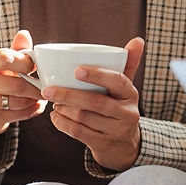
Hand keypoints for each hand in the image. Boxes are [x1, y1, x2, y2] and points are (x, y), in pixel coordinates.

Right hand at [0, 30, 46, 138]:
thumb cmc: (0, 78)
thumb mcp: (7, 62)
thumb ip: (18, 49)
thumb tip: (24, 34)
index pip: (4, 58)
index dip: (24, 63)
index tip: (33, 67)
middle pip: (15, 85)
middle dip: (35, 87)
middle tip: (46, 87)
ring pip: (16, 102)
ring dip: (33, 100)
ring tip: (40, 96)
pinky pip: (15, 115)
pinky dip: (30, 111)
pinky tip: (34, 106)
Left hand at [44, 37, 144, 171]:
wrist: (123, 145)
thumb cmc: (119, 108)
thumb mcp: (125, 89)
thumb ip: (129, 64)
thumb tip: (138, 39)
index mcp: (130, 94)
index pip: (117, 81)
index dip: (97, 75)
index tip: (76, 70)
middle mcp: (126, 112)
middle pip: (96, 102)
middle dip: (68, 95)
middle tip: (47, 89)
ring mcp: (115, 130)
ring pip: (84, 118)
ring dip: (64, 109)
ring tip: (53, 101)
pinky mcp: (103, 144)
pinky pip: (78, 133)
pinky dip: (63, 123)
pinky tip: (55, 116)